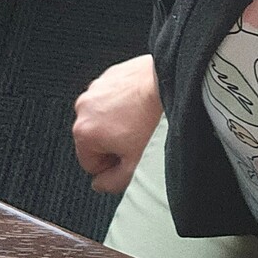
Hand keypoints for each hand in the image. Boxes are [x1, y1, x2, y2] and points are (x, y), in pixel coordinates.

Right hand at [72, 54, 162, 195]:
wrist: (173, 84)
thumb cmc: (155, 120)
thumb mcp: (135, 165)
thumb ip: (112, 183)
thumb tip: (101, 184)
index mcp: (83, 130)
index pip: (90, 164)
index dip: (112, 166)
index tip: (130, 157)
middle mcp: (84, 106)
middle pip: (96, 139)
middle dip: (115, 142)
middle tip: (139, 139)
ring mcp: (98, 87)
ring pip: (105, 117)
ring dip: (120, 121)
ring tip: (144, 120)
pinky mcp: (112, 74)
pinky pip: (115, 97)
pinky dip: (127, 102)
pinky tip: (145, 104)